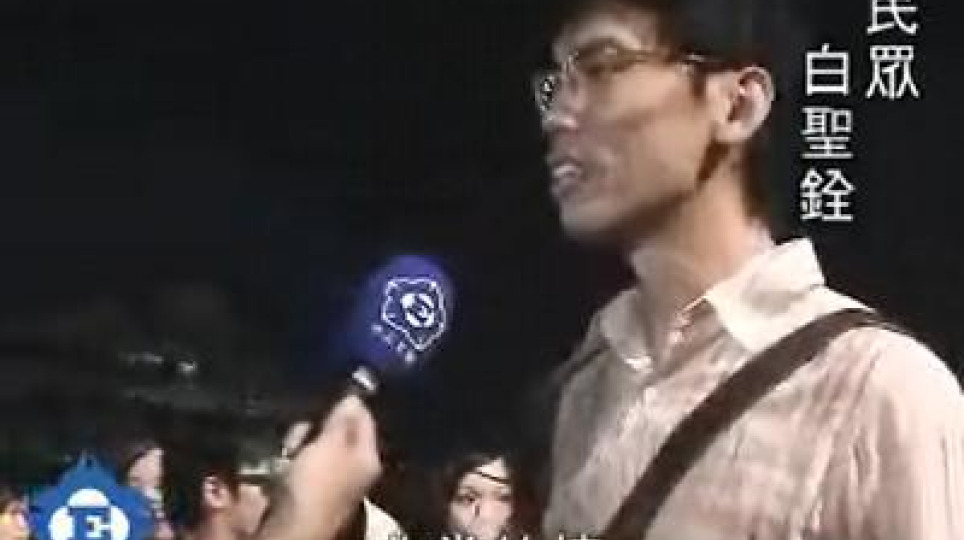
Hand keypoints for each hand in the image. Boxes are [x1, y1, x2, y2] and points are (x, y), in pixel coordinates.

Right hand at [259, 395, 381, 539]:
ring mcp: (333, 483)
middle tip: (302, 434)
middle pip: (338, 434)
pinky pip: (301, 467)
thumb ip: (341, 420)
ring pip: (316, 449)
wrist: (290, 530)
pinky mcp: (310, 494)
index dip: (347, 403)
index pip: (365, 419)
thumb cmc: (315, 484)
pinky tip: (282, 466)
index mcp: (368, 458)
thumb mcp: (330, 445)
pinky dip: (291, 463)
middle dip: (317, 428)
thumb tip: (354, 396)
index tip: (326, 395)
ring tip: (289, 451)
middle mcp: (355, 471)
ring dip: (300, 444)